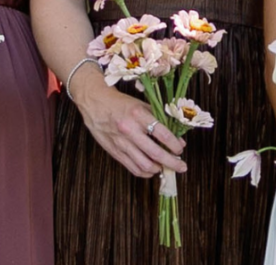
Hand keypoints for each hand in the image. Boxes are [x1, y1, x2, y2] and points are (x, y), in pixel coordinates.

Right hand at [67, 76, 184, 177]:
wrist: (94, 103)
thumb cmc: (120, 103)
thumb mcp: (141, 105)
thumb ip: (159, 120)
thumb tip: (177, 139)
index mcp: (138, 115)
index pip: (162, 134)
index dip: (175, 145)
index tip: (180, 149)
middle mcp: (130, 130)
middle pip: (156, 153)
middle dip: (172, 162)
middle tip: (181, 166)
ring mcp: (121, 143)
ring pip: (145, 164)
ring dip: (159, 169)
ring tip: (166, 167)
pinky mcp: (114, 152)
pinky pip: (133, 168)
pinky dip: (145, 172)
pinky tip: (152, 170)